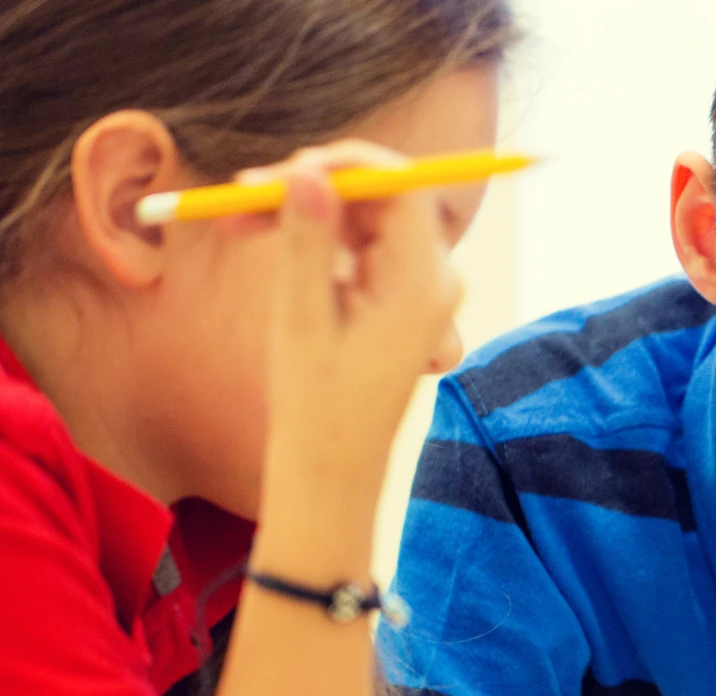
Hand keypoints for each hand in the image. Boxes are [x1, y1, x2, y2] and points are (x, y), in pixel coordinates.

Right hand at [250, 141, 462, 487]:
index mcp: (423, 284)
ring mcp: (422, 286)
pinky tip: (262, 238)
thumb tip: (307, 171)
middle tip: (238, 193)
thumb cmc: (315, 401)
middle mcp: (436, 280)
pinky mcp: (401, 293)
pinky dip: (317, 237)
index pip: (403, 188)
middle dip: (312, 187)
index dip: (346, 165)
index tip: (285, 167)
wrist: (333, 465)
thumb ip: (307, 239)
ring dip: (305, 210)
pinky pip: (363, 243)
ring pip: (365, 217)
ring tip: (234, 223)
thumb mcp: (302, 315)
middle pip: (382, 198)